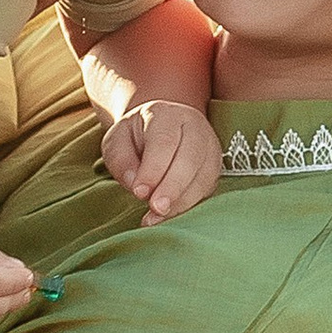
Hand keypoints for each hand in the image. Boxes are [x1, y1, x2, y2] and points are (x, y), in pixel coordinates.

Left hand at [101, 97, 220, 221]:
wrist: (159, 130)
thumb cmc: (135, 137)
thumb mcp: (117, 141)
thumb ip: (120, 159)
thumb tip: (135, 184)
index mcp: (166, 115)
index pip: (165, 142)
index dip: (153, 170)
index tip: (139, 192)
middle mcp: (194, 127)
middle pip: (190, 158)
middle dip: (172, 187)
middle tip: (155, 208)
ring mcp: (209, 148)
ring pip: (203, 176)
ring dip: (181, 201)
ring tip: (157, 217)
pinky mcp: (214, 168)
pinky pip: (206, 190)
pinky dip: (188, 206)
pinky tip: (168, 216)